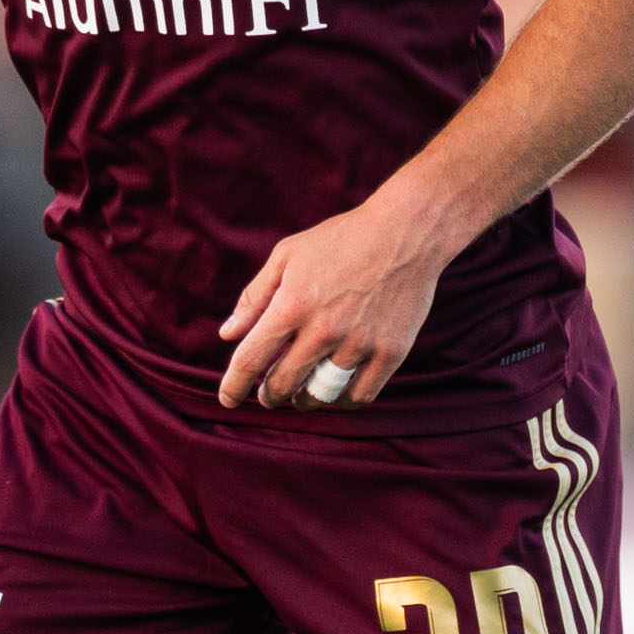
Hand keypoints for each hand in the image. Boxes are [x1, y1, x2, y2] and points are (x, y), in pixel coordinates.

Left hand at [215, 190, 457, 410]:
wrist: (406, 232)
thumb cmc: (340, 240)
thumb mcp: (287, 255)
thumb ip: (254, 297)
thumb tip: (227, 336)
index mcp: (292, 304)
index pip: (251, 359)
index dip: (233, 386)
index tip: (227, 398)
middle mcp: (324, 329)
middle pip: (282, 384)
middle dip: (268, 395)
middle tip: (267, 395)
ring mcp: (360, 343)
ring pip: (320, 395)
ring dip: (303, 401)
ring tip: (299, 397)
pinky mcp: (391, 351)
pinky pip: (359, 396)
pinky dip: (341, 401)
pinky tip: (334, 393)